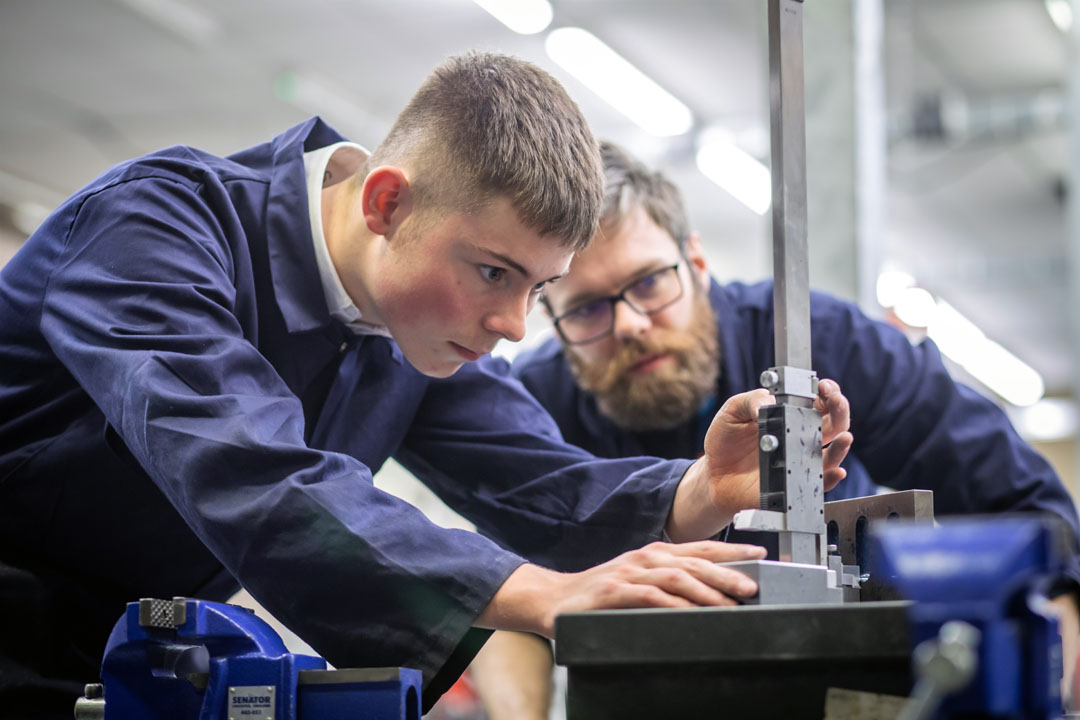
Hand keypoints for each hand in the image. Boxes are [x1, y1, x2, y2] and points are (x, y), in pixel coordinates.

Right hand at [476, 541, 767, 636]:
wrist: (552, 600)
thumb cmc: (599, 596)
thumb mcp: (638, 585)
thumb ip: (667, 587)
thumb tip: (709, 597)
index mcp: (655, 554)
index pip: (700, 548)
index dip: (732, 549)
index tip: (761, 554)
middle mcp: (645, 558)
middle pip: (694, 560)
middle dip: (728, 571)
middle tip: (754, 585)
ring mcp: (629, 573)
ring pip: (676, 576)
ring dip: (707, 589)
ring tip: (731, 601)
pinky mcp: (614, 592)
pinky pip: (650, 596)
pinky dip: (674, 604)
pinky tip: (691, 613)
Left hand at [666, 380, 853, 541]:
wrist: (712, 475)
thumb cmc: (725, 441)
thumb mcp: (733, 411)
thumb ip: (752, 400)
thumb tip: (771, 401)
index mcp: (790, 415)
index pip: (819, 401)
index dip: (827, 391)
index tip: (823, 387)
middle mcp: (800, 438)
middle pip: (834, 423)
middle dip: (840, 409)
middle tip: (835, 401)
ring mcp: (800, 462)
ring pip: (833, 454)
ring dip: (842, 446)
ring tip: (845, 437)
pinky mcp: (794, 484)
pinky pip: (819, 484)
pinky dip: (830, 479)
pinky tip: (835, 471)